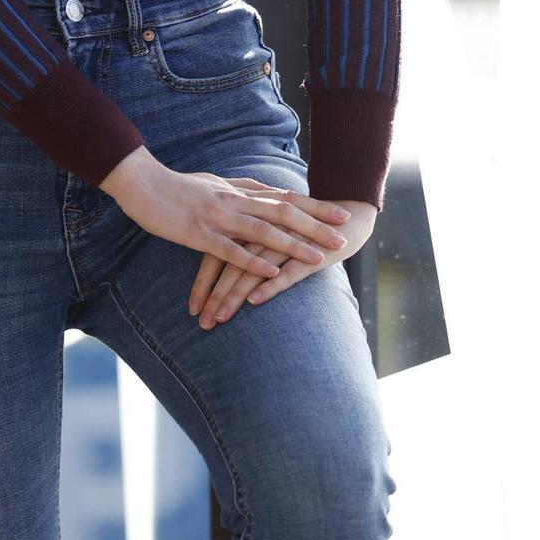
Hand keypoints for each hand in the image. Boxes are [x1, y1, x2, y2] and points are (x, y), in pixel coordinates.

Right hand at [98, 148, 350, 283]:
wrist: (142, 182)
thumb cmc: (177, 186)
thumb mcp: (215, 184)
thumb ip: (241, 188)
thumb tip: (266, 191)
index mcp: (240, 190)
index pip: (286, 197)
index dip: (315, 206)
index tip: (341, 214)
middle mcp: (235, 200)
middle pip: (284, 212)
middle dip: (316, 226)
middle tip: (343, 238)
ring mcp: (218, 216)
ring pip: (264, 231)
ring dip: (294, 245)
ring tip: (318, 258)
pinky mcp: (199, 233)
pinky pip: (230, 250)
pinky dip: (253, 261)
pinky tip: (271, 274)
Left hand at [187, 179, 376, 327]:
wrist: (347, 216)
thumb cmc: (304, 229)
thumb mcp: (272, 236)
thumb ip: (249, 248)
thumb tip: (223, 274)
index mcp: (252, 224)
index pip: (218, 252)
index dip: (204, 281)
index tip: (192, 309)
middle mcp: (264, 231)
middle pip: (231, 263)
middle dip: (214, 295)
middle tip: (201, 323)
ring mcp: (287, 242)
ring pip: (253, 270)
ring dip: (234, 295)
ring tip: (219, 319)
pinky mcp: (310, 253)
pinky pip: (287, 271)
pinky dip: (270, 285)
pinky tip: (254, 301)